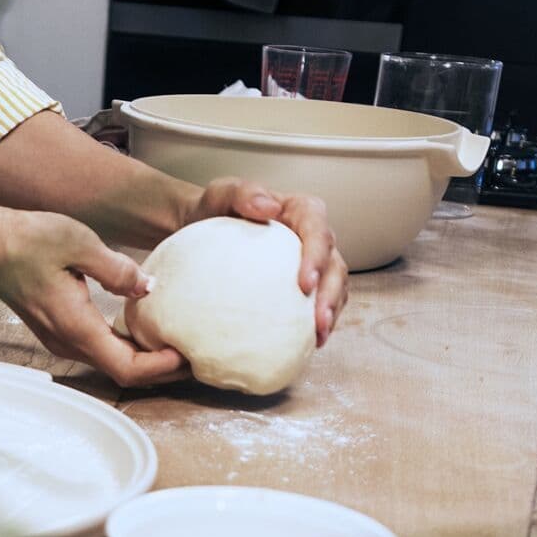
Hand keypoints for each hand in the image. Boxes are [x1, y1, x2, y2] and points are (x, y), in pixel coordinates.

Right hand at [0, 210, 188, 386]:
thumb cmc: (27, 239)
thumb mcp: (79, 242)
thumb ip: (117, 269)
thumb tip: (149, 287)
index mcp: (76, 326)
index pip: (127, 367)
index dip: (162, 368)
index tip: (189, 354)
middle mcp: (68, 341)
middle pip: (123, 372)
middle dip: (161, 369)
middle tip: (195, 353)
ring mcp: (61, 338)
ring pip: (111, 362)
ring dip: (145, 358)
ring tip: (177, 342)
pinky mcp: (59, 328)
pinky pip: (100, 348)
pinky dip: (127, 346)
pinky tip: (145, 328)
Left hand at [185, 178, 347, 345]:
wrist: (200, 226)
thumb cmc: (214, 208)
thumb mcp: (221, 193)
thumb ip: (243, 193)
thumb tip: (269, 206)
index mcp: (301, 211)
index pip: (318, 231)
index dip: (318, 258)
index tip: (304, 285)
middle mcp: (313, 236)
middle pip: (335, 264)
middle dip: (331, 294)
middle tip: (318, 321)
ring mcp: (311, 261)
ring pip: (334, 287)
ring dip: (331, 312)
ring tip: (318, 337)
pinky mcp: (303, 284)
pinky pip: (318, 303)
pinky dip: (316, 322)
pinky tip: (306, 342)